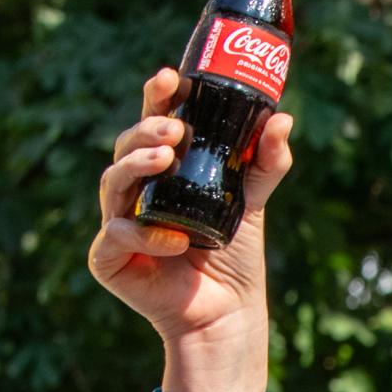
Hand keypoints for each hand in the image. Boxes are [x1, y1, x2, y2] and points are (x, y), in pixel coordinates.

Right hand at [87, 67, 293, 349]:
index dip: (156, 97)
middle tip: (174, 128)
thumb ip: (264, 163)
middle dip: (146, 131)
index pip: (152, 124)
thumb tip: (282, 119)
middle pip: (127, 147)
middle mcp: (135, 193)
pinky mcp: (109, 260)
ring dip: (136, 166)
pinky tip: (174, 240)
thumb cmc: (234, 257)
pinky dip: (143, 235)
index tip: (171, 77)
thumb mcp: (252, 202)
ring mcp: (117, 224)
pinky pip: (116, 237)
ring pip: (112, 182)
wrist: (229, 313)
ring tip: (165, 159)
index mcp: (162, 172)